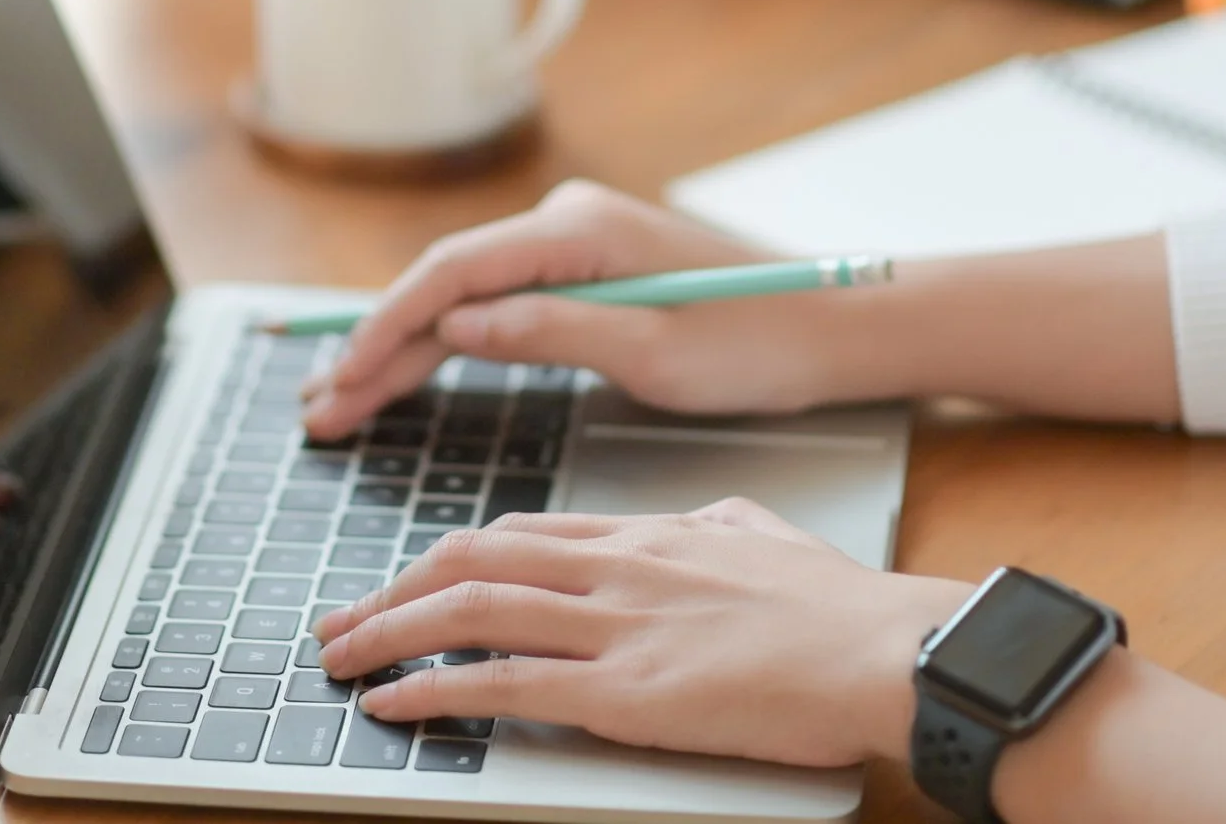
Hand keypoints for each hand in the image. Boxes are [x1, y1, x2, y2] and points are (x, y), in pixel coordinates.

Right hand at [304, 181, 856, 439]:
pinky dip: (446, 345)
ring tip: (337, 400)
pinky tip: (402, 374)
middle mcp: (565, 224)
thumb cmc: (758, 341)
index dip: (388, 326)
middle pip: (444, 286)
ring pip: (461, 299)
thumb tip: (456, 331)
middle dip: (377, 347)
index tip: (343, 376)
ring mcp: (571, 246)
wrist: (833, 324)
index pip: (454, 274)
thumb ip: (549, 331)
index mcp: (579, 231)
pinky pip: (494, 306)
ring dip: (401, 350)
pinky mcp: (582, 274)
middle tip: (319, 407)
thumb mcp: (653, 351)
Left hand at [313, 499, 972, 768]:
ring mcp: (615, 627)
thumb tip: (692, 523)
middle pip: (471, 561)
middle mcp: (615, 568)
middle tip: (340, 621)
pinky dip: (435, 689)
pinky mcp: (626, 693)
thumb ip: (712, 525)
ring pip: (471, 612)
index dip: (446, 556)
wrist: (885, 650)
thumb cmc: (840, 607)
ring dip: (389, 634)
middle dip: (391, 591)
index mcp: (645, 533)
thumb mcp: (763, 531)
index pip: (519, 533)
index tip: (405, 579)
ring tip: (340, 660)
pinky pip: (503, 683)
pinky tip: (396, 702)